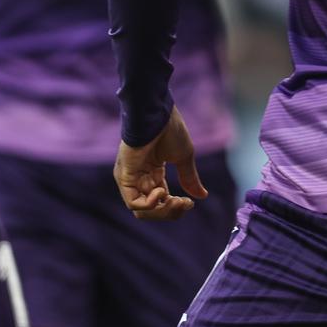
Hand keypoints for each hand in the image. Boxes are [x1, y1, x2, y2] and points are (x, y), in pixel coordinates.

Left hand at [113, 106, 208, 220]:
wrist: (158, 114)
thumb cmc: (170, 130)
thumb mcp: (184, 157)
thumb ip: (189, 178)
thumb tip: (202, 196)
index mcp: (154, 173)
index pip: (162, 201)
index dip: (176, 207)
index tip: (191, 202)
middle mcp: (140, 179)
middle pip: (152, 210)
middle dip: (170, 212)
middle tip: (184, 204)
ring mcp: (131, 179)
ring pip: (142, 211)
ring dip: (162, 210)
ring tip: (175, 200)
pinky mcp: (124, 177)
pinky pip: (133, 202)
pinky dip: (150, 204)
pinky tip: (161, 192)